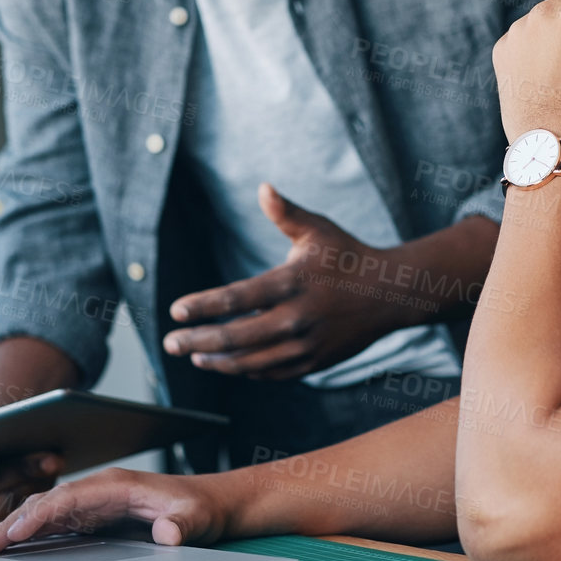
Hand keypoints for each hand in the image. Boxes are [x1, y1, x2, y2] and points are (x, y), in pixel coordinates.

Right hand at [0, 467, 228, 553]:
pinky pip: (56, 523)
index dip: (41, 517)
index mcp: (117, 485)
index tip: (15, 535)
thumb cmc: (202, 507)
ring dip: (15, 529)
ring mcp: (95, 502)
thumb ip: (182, 525)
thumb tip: (167, 534)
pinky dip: (31, 534)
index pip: (69, 498)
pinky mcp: (95, 516)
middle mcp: (100, 490)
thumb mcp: (198, 518)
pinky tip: (12, 549)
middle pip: (48, 504)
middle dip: (12, 524)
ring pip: (46, 513)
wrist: (211, 502)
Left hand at [162, 184, 408, 378]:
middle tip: (170, 342)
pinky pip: (271, 372)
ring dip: (217, 361)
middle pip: (234, 337)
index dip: (202, 306)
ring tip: (195, 355)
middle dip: (196, 341)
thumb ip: (286, 213)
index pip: (235, 298)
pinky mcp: (314, 363)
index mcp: (292, 283)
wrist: (390, 294)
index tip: (176, 310)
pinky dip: (247, 370)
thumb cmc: (349, 257)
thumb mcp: (318, 230)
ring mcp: (305, 345)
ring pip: (250, 362)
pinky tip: (229, 362)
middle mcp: (296, 318)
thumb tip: (262, 187)